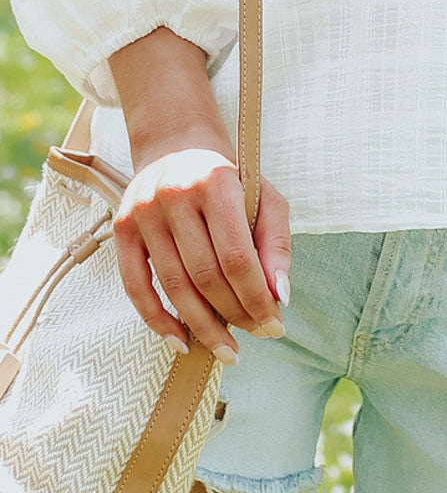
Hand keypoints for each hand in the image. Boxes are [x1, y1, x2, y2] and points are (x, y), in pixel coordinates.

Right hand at [113, 148, 291, 363]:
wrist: (177, 144)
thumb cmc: (229, 178)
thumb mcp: (264, 197)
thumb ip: (276, 243)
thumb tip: (279, 296)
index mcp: (216, 183)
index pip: (237, 257)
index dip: (257, 299)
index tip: (275, 325)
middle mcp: (175, 196)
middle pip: (206, 276)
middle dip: (235, 315)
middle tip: (255, 336)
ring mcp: (143, 213)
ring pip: (174, 286)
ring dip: (202, 326)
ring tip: (226, 348)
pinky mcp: (122, 228)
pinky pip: (136, 286)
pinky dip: (158, 320)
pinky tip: (181, 341)